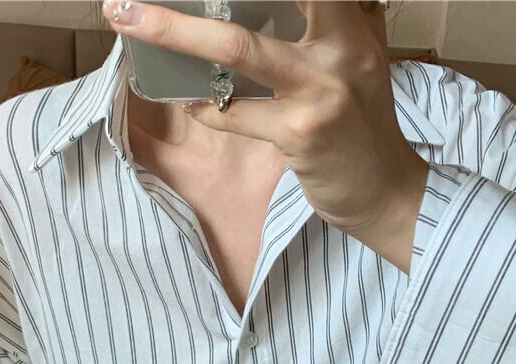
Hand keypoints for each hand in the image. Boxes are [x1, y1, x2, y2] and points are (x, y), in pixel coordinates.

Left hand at [105, 0, 429, 271]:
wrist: (386, 193)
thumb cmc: (365, 127)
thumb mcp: (364, 61)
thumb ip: (345, 19)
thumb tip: (312, 0)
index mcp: (354, 24)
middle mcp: (342, 49)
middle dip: (190, 3)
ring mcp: (319, 93)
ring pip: (236, 49)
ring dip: (173, 32)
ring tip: (129, 19)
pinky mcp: (300, 135)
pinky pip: (235, 114)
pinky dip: (205, 108)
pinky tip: (190, 103)